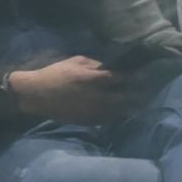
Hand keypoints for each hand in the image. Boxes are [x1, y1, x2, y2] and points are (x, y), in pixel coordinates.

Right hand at [8, 56, 135, 124]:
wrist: (35, 94)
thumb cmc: (54, 74)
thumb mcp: (73, 62)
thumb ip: (93, 63)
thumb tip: (109, 66)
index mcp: (93, 78)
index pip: (120, 78)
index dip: (134, 78)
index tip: (143, 77)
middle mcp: (96, 95)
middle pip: (124, 97)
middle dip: (137, 95)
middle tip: (145, 94)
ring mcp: (92, 110)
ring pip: (118, 111)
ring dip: (129, 109)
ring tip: (138, 107)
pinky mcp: (87, 120)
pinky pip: (106, 120)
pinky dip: (115, 117)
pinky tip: (120, 115)